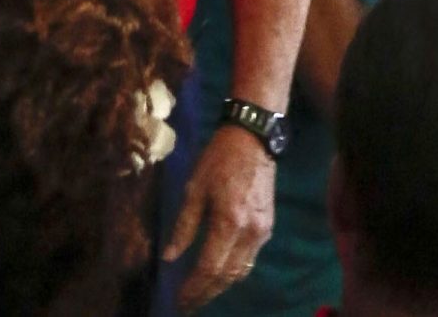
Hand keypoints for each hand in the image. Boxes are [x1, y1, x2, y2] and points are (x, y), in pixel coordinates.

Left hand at [166, 124, 277, 308]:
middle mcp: (249, 232)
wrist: (254, 138)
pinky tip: (220, 271)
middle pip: (227, 276)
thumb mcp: (195, 189)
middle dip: (206, 293)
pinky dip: (234, 270)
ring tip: (201, 292)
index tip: (179, 301)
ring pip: (241, 270)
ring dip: (220, 285)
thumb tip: (170, 257)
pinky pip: (250, 258)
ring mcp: (262, 230)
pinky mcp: (268, 226)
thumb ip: (184, 226)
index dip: (193, 289)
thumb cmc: (219, 159)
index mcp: (229, 222)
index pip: (209, 268)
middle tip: (187, 304)